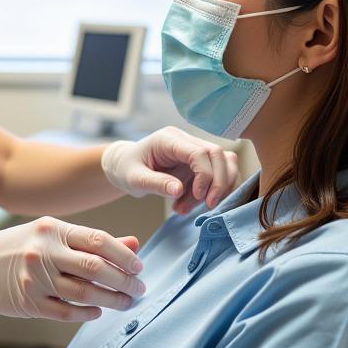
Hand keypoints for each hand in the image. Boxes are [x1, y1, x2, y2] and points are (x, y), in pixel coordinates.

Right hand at [0, 217, 144, 321]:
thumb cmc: (18, 248)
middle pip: (96, 268)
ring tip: (125, 303)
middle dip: (124, 282)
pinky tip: (97, 312)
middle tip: (139, 290)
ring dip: (111, 300)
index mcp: (53, 229)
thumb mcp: (51, 235)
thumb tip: (133, 245)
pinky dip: (87, 314)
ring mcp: (35, 277)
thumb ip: (91, 241)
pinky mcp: (28, 301)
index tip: (139, 268)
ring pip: (85, 292)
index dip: (124, 256)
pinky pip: (66, 312)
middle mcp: (44, 251)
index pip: (99, 240)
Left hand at [102, 126, 239, 213]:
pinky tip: (188, 205)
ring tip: (186, 208)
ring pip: (223, 164)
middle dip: (218, 183)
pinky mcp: (198, 162)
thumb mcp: (134, 179)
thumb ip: (155, 183)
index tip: (200, 197)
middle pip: (217, 155)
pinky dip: (209, 192)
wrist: (124, 167)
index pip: (199, 152)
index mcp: (168, 139)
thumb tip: (178, 190)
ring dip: (215, 189)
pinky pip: (216, 175)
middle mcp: (185, 140)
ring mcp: (193, 150)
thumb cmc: (126, 169)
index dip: (205, 175)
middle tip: (208, 206)